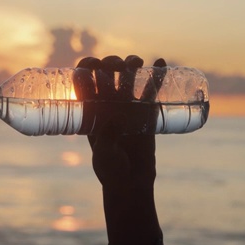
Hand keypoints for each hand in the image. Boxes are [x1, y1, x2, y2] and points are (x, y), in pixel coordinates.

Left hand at [73, 56, 166, 188]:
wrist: (131, 182)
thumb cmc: (110, 169)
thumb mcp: (104, 154)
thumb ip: (107, 138)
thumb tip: (115, 120)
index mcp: (90, 110)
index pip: (84, 81)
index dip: (86, 67)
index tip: (92, 63)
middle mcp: (107, 103)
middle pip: (106, 73)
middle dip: (110, 62)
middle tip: (117, 66)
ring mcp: (127, 105)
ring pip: (128, 75)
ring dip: (131, 62)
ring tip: (136, 63)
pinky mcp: (146, 110)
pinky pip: (151, 88)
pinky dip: (157, 74)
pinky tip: (161, 62)